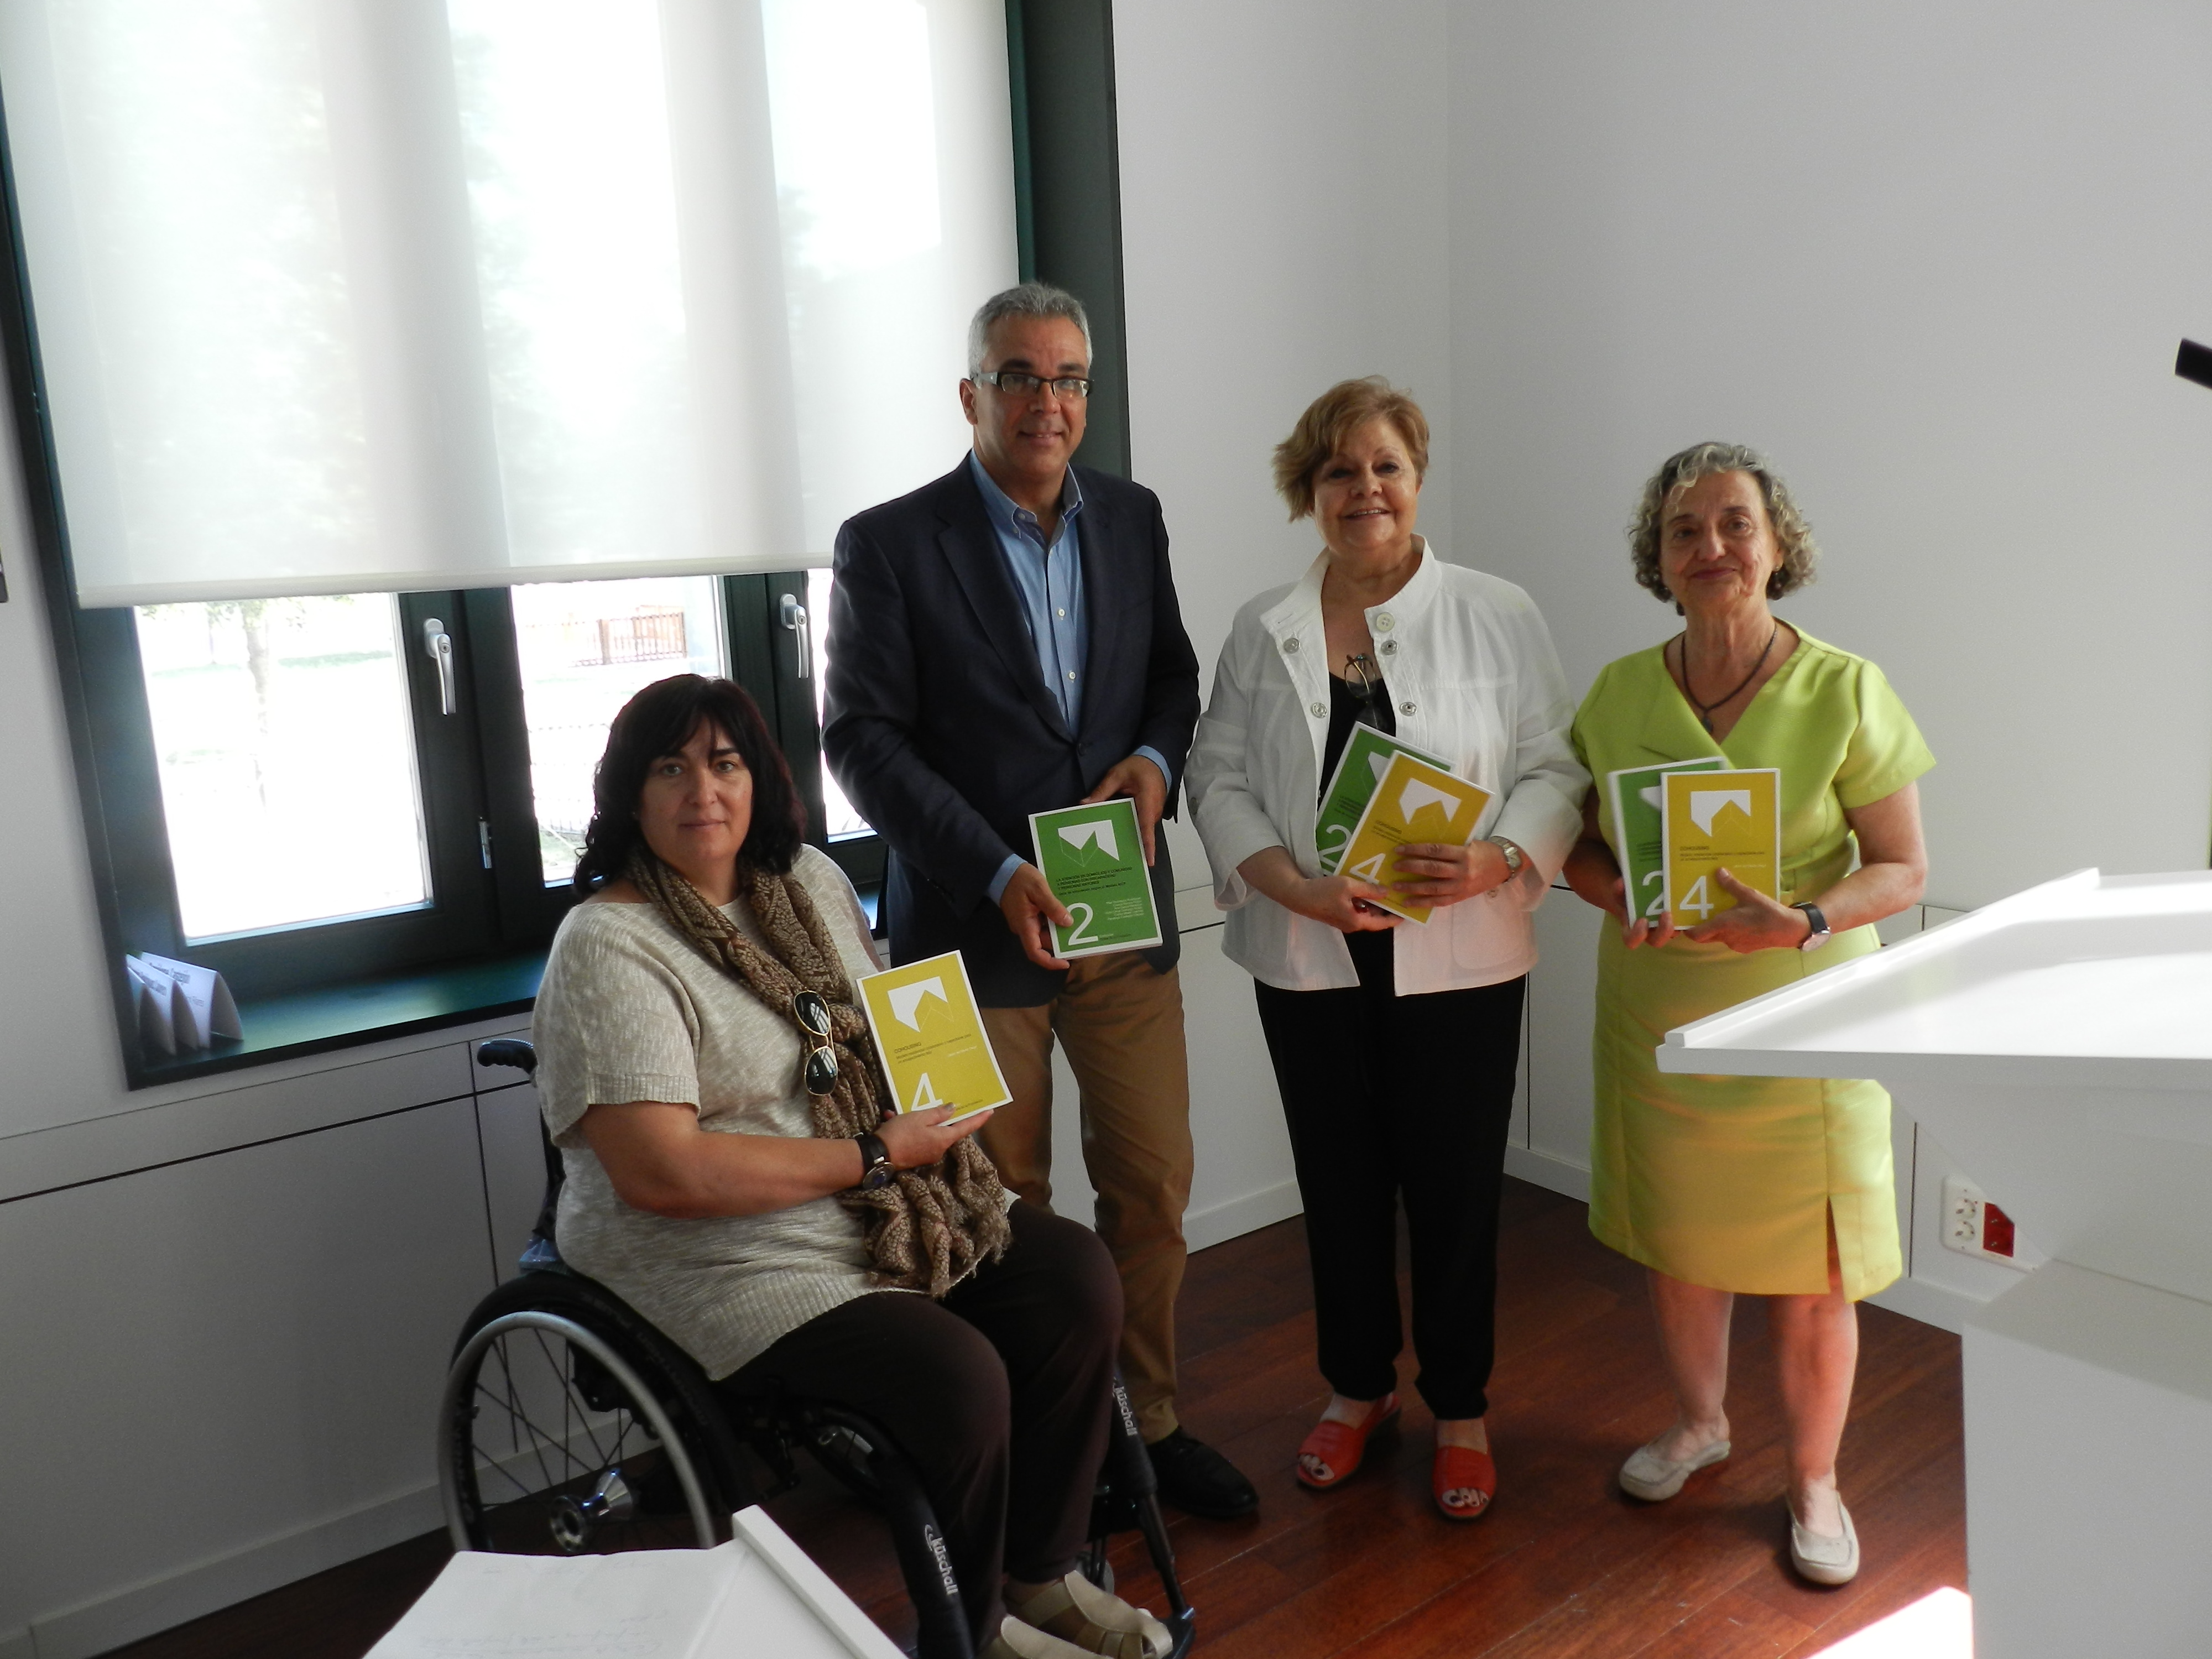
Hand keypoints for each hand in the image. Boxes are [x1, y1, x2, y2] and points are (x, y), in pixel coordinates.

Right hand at [876, 1105, 992, 1168]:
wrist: (878, 1155)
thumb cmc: (901, 1133)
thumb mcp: (920, 1118)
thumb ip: (938, 1113)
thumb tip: (953, 1110)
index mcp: (943, 1139)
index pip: (966, 1127)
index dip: (978, 1119)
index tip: (990, 1111)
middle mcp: (939, 1149)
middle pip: (945, 1129)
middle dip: (936, 1116)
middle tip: (929, 1105)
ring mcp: (927, 1154)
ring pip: (927, 1132)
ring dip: (915, 1121)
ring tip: (899, 1112)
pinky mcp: (915, 1156)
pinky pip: (916, 1138)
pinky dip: (906, 1128)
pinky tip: (891, 1119)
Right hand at [998, 862, 1071, 969]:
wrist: (1002, 868)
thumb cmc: (1019, 879)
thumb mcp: (1039, 889)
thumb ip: (1052, 907)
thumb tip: (1068, 923)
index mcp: (1025, 925)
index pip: (1035, 953)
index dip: (1050, 961)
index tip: (1066, 962)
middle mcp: (1024, 927)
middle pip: (1044, 942)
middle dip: (1061, 940)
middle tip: (1081, 936)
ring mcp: (1026, 921)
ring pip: (1045, 931)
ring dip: (1059, 927)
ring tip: (1077, 921)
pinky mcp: (1028, 913)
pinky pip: (1043, 921)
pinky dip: (1054, 919)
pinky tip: (1066, 911)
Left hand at [1080, 753, 1168, 864]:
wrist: (1156, 760)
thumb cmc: (1139, 766)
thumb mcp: (1117, 775)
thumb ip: (1102, 791)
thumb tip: (1084, 804)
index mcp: (1147, 801)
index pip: (1147, 826)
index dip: (1147, 844)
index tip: (1149, 861)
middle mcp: (1152, 811)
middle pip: (1140, 832)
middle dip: (1129, 845)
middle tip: (1110, 857)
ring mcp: (1152, 814)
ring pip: (1139, 829)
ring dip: (1127, 837)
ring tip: (1109, 849)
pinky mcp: (1149, 814)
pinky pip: (1138, 825)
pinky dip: (1128, 829)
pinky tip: (1115, 833)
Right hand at [1291, 874, 1403, 933]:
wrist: (1298, 895)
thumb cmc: (1323, 892)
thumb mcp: (1348, 886)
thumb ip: (1369, 890)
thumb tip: (1386, 892)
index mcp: (1357, 921)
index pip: (1381, 923)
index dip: (1394, 918)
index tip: (1406, 913)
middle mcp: (1351, 924)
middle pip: (1374, 918)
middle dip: (1385, 909)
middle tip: (1397, 897)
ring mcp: (1343, 920)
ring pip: (1364, 913)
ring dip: (1373, 904)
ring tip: (1384, 891)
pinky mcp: (1336, 914)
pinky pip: (1355, 910)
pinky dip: (1362, 902)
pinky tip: (1365, 890)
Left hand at [1389, 840, 1510, 909]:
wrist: (1505, 865)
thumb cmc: (1484, 851)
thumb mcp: (1468, 844)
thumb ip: (1448, 849)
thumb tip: (1421, 850)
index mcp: (1464, 854)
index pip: (1435, 851)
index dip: (1416, 850)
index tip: (1399, 850)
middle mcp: (1462, 871)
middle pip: (1432, 869)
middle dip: (1411, 868)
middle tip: (1395, 867)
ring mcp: (1462, 886)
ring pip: (1433, 888)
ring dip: (1413, 888)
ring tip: (1397, 886)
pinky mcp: (1461, 897)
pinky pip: (1439, 901)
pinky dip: (1423, 903)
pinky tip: (1409, 902)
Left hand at [1681, 868, 1809, 953]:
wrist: (1789, 930)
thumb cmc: (1768, 912)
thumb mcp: (1749, 894)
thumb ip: (1731, 885)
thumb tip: (1718, 872)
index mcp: (1724, 925)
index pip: (1696, 934)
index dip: (1687, 929)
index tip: (1684, 918)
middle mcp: (1726, 938)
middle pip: (1705, 936)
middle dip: (1701, 926)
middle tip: (1701, 911)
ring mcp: (1735, 944)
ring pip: (1718, 937)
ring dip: (1717, 927)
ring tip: (1720, 912)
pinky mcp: (1744, 947)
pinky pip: (1731, 939)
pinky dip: (1730, 931)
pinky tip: (1738, 920)